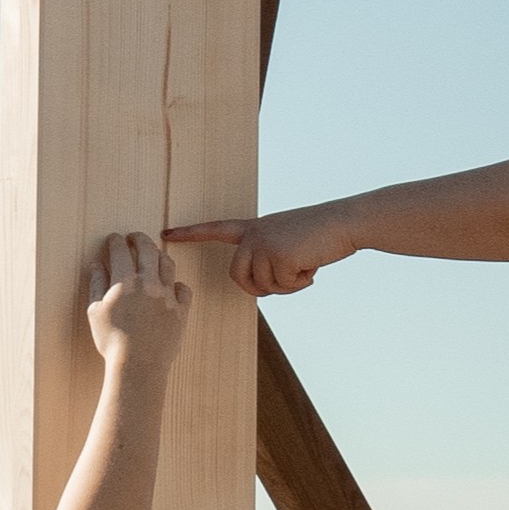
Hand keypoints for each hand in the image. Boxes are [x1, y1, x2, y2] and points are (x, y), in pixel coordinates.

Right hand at [86, 233, 191, 374]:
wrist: (138, 367)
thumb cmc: (112, 342)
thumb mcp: (95, 312)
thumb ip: (97, 284)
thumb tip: (97, 264)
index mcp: (125, 282)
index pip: (120, 250)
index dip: (115, 241)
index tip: (113, 239)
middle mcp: (149, 284)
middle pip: (147, 249)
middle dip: (139, 239)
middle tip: (133, 237)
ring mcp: (168, 296)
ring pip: (167, 264)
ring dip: (158, 255)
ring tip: (153, 255)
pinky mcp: (181, 310)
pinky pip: (184, 289)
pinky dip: (177, 284)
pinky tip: (171, 286)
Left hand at [165, 202, 363, 298]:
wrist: (343, 222)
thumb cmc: (319, 235)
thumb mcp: (286, 243)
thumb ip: (267, 258)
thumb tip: (263, 284)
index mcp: (252, 228)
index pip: (215, 230)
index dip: (189, 234)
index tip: (165, 233)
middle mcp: (253, 234)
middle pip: (239, 277)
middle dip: (263, 287)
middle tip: (290, 278)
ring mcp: (263, 243)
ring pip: (263, 286)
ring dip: (288, 285)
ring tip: (305, 264)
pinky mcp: (277, 255)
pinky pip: (282, 287)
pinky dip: (300, 283)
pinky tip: (311, 264)